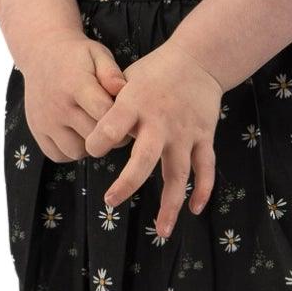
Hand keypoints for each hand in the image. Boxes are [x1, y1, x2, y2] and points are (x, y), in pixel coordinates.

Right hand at [19, 27, 126, 160]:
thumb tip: (122, 91)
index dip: (122, 120)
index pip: (105, 114)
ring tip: (95, 129)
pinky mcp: (37, 131)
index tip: (128, 117)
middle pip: (93, 137)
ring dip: (90, 146)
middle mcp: (58, 106)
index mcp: (76, 85)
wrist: (40, 53)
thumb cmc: (75, 55)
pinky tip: (78, 135)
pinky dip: (71, 151)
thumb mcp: (97, 54)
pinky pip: (58, 155)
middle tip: (116, 127)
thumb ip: (112, 73)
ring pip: (77, 151)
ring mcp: (45, 121)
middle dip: (110, 136)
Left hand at [85, 40, 223, 238]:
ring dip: (170, 204)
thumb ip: (109, 104)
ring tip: (161, 231)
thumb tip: (86, 126)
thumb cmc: (154, 72)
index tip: (93, 150)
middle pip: (143, 159)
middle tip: (110, 201)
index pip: (110, 128)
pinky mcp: (203, 137)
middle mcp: (159, 122)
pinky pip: (205, 167)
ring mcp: (184, 132)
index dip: (97, 142)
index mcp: (135, 104)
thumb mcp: (127, 78)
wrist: (198, 59)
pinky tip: (194, 209)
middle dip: (127, 184)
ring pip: (177, 173)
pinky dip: (202, 189)